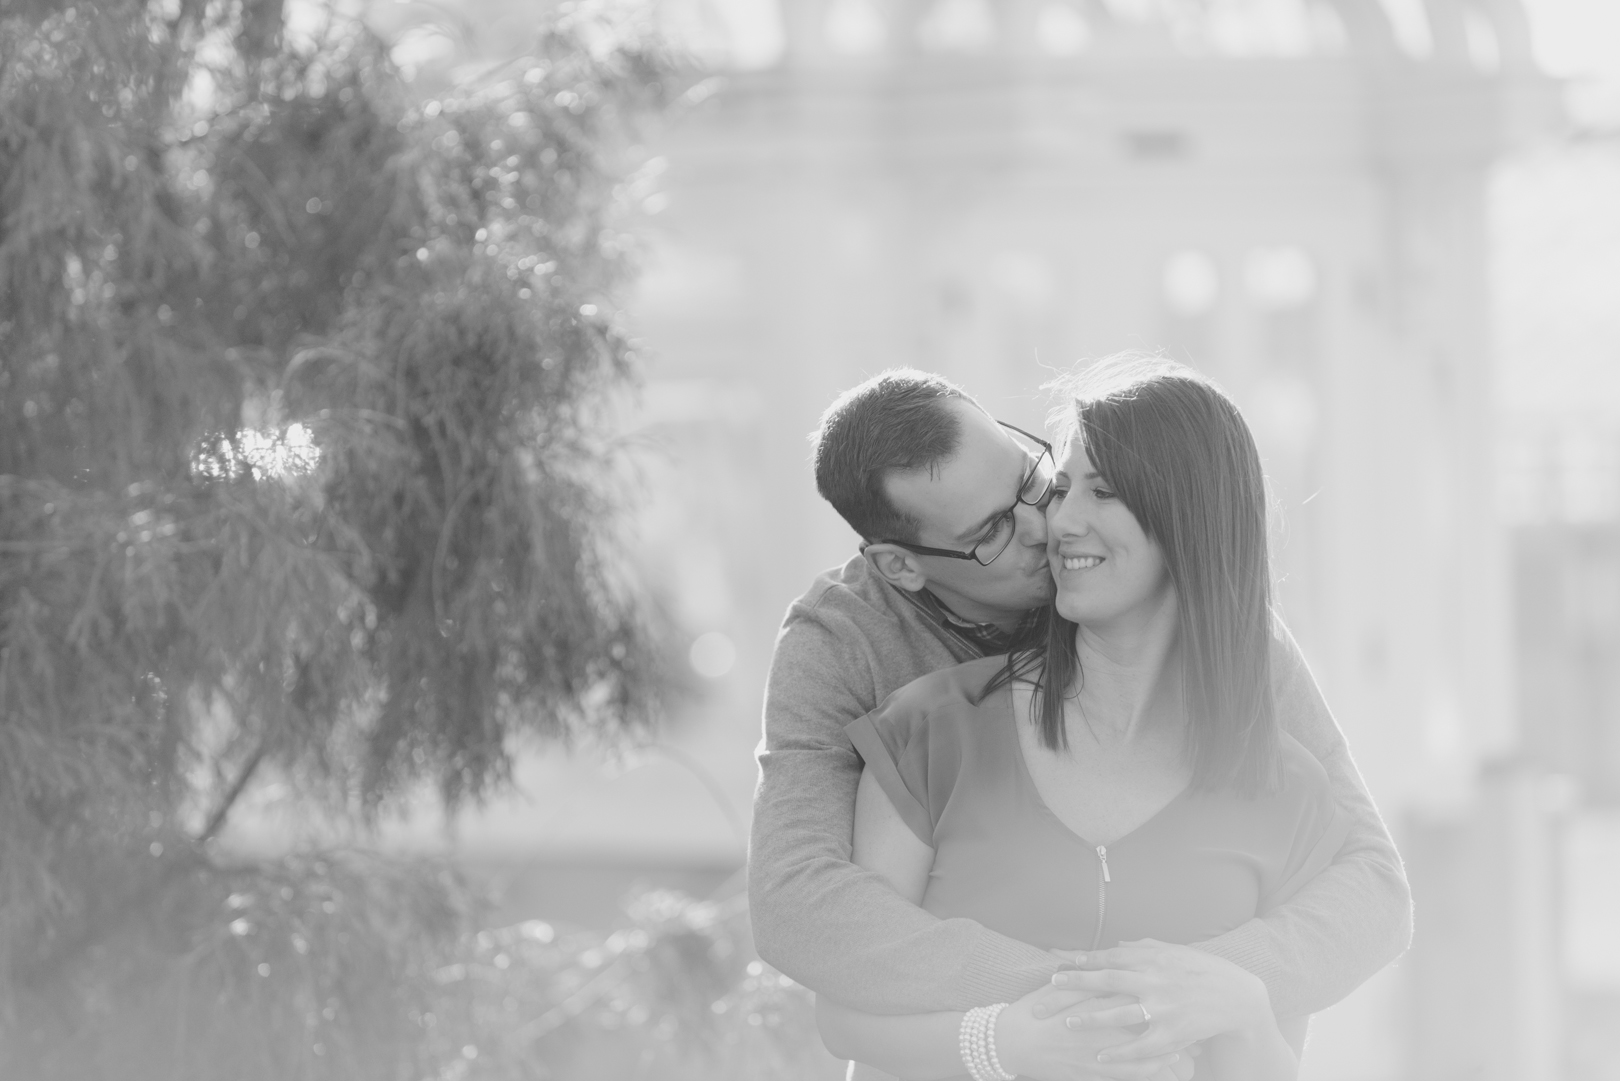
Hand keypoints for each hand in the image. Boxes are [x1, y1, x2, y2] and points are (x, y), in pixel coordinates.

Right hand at [993, 984, 1183, 1080]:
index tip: (1182, 997)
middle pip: (1147, 1026)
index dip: (1161, 997)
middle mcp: (1100, 1027)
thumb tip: (1111, 962)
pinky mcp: (1091, 1073)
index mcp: (1093, 1000)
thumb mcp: (1060, 987)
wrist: (1010, 1043)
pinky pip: (1128, 1076)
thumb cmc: (1033, 1011)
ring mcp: (1096, 1052)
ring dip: (1168, 1056)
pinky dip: (1148, 1074)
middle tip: (1196, 1026)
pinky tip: (1163, 1072)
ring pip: (1142, 1056)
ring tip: (1188, 1055)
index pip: (1136, 996)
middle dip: (1173, 1027)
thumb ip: (1088, 976)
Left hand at [1046, 941, 1269, 1064]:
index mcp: (1155, 958)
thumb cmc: (1204, 971)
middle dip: (1078, 983)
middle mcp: (1157, 980)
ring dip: (1092, 1019)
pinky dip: (1120, 1054)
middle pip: (1109, 979)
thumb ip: (1145, 948)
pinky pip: (1141, 1047)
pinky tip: (1100, 1058)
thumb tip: (1118, 944)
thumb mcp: (1176, 951)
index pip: (1113, 956)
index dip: (1086, 960)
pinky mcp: (1174, 1034)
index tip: (1062, 962)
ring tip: (1067, 1023)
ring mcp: (1165, 1008)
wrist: (1239, 998)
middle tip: (1052, 986)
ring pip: (1121, 1014)